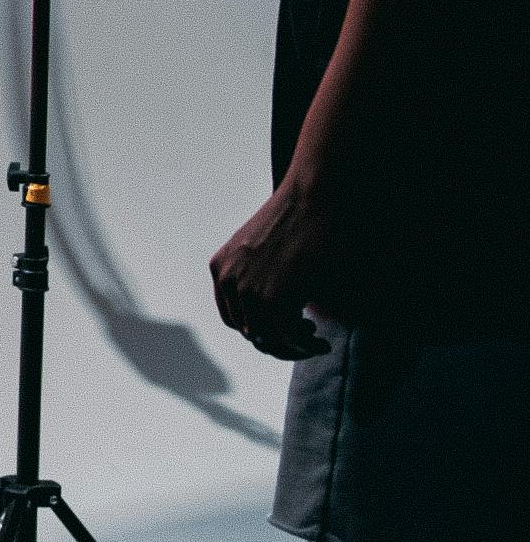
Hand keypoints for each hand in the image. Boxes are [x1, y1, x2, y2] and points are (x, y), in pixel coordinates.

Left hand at [209, 172, 347, 358]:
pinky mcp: (274, 300)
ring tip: (314, 339)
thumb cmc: (298, 217)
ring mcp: (248, 291)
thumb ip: (258, 277)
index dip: (260, 329)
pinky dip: (305, 347)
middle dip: (278, 340)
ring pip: (269, 339)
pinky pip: (289, 338)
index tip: (284, 328)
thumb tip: (272, 320)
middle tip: (304, 336)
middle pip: (250, 332)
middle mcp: (228, 281)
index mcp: (220, 267)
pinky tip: (320, 343)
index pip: (233, 318)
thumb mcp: (261, 249)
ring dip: (293, 347)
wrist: (314, 195)